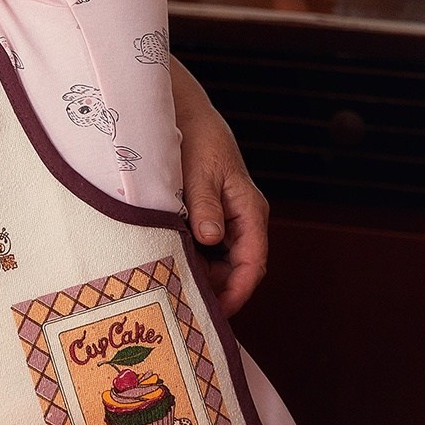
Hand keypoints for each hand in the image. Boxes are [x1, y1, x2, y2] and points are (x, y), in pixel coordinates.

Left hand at [171, 56, 269, 314]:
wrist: (185, 113)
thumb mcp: (199, 173)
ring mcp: (229, 219)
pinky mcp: (212, 217)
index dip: (237, 292)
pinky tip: (171, 263)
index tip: (216, 311)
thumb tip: (210, 238)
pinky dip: (195, 259)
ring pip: (222, 262)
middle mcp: (244, 219)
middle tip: (184, 305)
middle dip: (216, 289)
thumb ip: (205, 206)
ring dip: (203, 275)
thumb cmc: (197, 138)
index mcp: (250, 210)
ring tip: (173, 287)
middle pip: (238, 269)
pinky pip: (208, 249)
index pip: (253, 263)